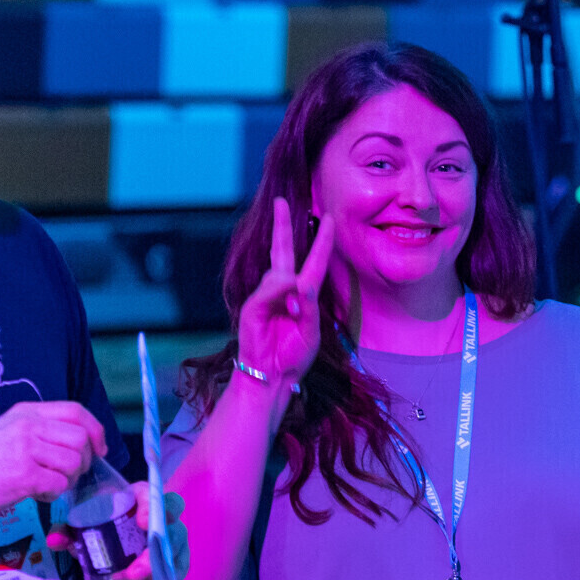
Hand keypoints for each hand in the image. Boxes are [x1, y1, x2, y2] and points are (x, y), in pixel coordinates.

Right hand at [0, 400, 106, 515]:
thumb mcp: (8, 432)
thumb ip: (39, 431)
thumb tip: (79, 443)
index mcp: (26, 412)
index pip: (76, 411)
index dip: (95, 430)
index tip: (99, 449)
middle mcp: (28, 425)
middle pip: (81, 439)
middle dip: (84, 461)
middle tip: (68, 475)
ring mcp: (26, 449)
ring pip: (75, 462)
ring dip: (68, 480)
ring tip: (47, 485)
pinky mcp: (24, 475)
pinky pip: (59, 484)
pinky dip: (53, 494)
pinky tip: (36, 494)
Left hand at [47, 485, 186, 579]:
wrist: (106, 541)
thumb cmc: (98, 524)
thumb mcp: (80, 526)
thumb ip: (67, 531)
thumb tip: (54, 540)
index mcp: (139, 497)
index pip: (153, 494)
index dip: (152, 506)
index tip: (142, 524)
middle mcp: (160, 515)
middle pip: (173, 522)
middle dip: (160, 544)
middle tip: (137, 567)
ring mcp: (169, 537)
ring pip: (178, 547)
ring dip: (159, 566)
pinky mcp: (172, 558)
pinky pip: (179, 566)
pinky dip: (165, 577)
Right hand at [234, 198, 335, 392]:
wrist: (271, 377)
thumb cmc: (293, 356)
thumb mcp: (311, 332)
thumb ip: (308, 306)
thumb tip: (297, 280)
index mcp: (302, 295)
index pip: (313, 261)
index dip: (320, 240)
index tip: (326, 217)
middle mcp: (282, 291)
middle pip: (281, 251)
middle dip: (281, 226)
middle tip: (281, 202)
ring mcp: (265, 297)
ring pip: (280, 276)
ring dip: (292, 291)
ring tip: (294, 315)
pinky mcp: (253, 307)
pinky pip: (268, 291)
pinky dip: (279, 295)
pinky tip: (287, 306)